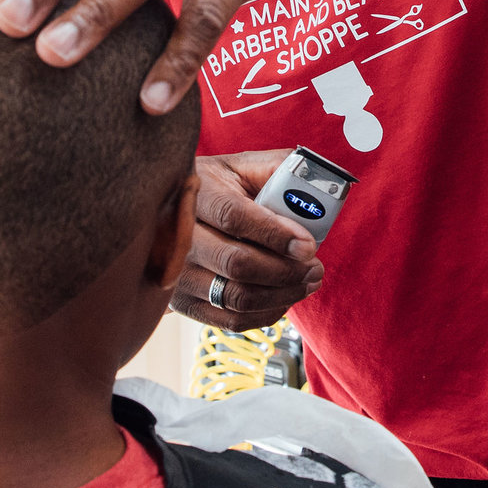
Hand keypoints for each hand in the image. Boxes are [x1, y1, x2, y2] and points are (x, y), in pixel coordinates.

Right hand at [169, 150, 322, 330]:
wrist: (171, 217)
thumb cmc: (217, 189)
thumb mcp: (241, 167)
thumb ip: (275, 168)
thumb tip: (315, 179)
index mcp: (194, 194)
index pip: (234, 217)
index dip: (275, 234)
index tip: (309, 245)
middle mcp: (177, 237)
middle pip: (236, 263)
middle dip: (286, 270)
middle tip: (315, 267)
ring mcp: (176, 274)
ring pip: (236, 297)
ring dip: (282, 294)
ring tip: (308, 281)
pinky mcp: (183, 302)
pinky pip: (231, 320)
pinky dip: (266, 313)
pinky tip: (284, 297)